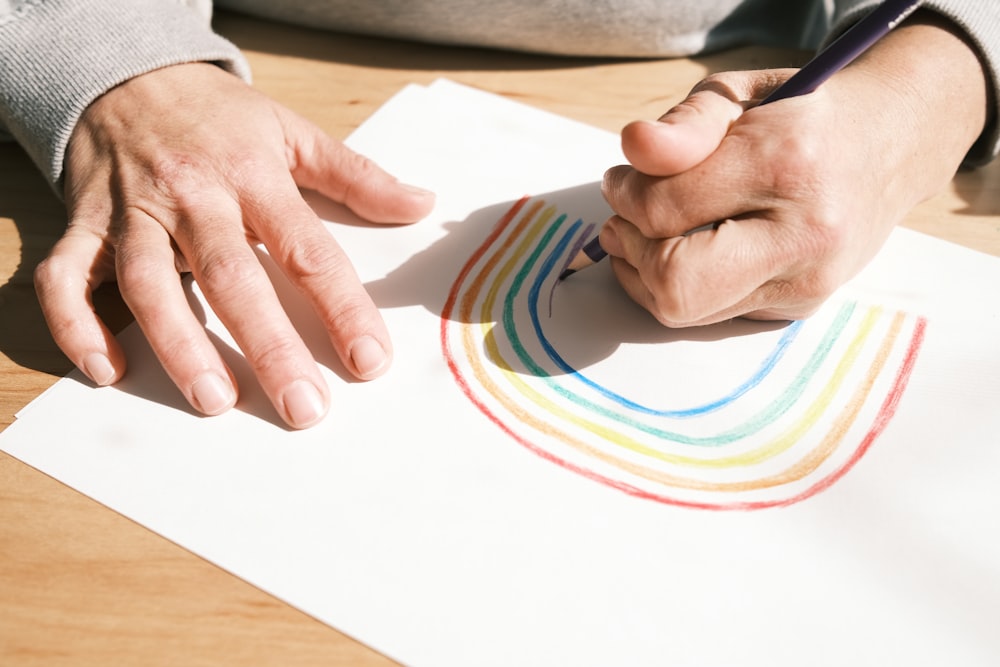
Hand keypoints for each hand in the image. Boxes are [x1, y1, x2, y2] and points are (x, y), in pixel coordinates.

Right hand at [34, 63, 434, 427]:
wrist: (129, 74)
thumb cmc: (220, 118)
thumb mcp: (292, 132)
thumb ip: (357, 175)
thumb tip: (421, 204)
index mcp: (254, 176)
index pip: (307, 250)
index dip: (340, 308)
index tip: (369, 361)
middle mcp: (193, 196)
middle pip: (231, 276)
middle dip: (268, 346)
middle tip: (302, 407)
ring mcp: (134, 211)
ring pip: (149, 282)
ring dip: (179, 345)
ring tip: (215, 401)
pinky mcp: (84, 223)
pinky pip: (66, 277)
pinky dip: (77, 325)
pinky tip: (109, 371)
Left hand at [601, 12, 989, 326]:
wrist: (891, 145)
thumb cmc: (801, 115)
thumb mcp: (740, 94)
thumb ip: (684, 125)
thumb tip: (634, 150)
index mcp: (786, 162)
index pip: (667, 207)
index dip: (625, 194)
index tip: (620, 178)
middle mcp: (804, 233)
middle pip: (677, 283)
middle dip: (633, 252)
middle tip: (624, 221)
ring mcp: (806, 281)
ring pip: (687, 310)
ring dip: (645, 275)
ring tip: (647, 234)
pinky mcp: (799, 308)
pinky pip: (710, 316)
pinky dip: (681, 287)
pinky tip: (686, 252)